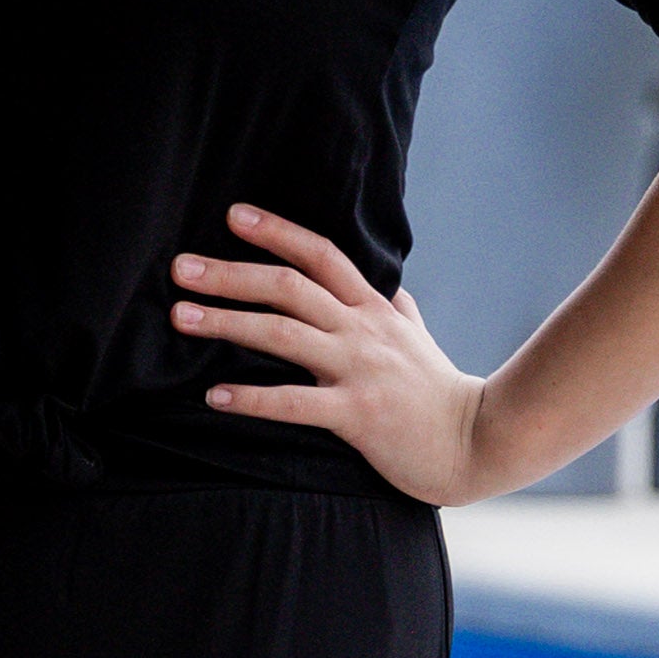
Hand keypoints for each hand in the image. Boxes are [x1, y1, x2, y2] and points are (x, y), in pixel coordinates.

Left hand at [169, 206, 490, 504]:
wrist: (478, 442)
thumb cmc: (439, 393)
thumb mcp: (418, 337)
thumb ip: (396, 307)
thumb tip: (388, 283)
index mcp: (372, 309)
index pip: (320, 255)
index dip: (276, 231)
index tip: (233, 216)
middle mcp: (361, 331)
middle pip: (289, 287)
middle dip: (230, 273)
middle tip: (180, 268)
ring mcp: (358, 370)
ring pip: (284, 335)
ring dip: (227, 323)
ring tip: (181, 317)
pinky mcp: (357, 415)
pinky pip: (295, 403)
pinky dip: (251, 399)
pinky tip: (214, 397)